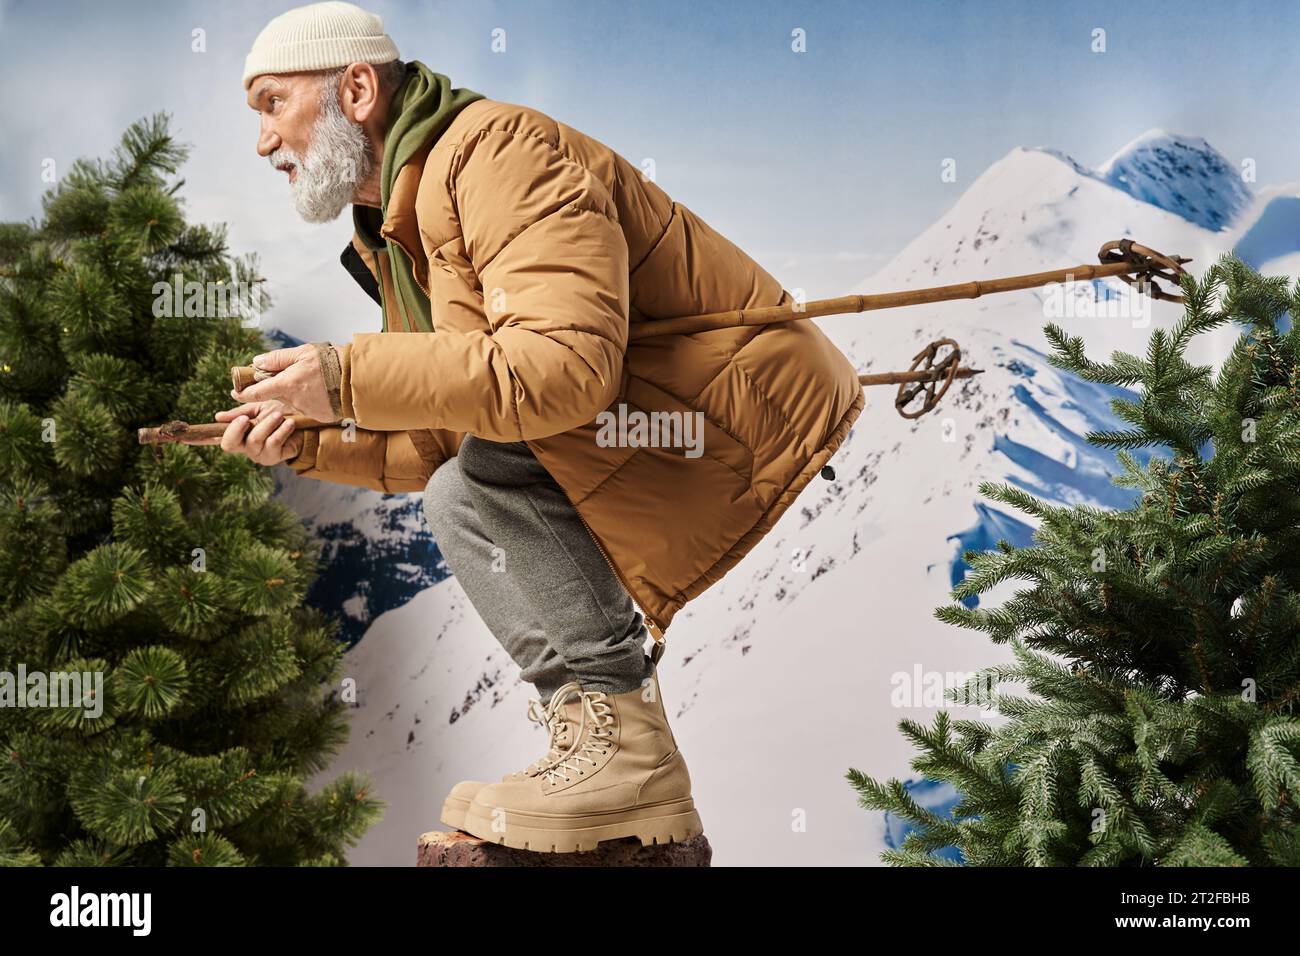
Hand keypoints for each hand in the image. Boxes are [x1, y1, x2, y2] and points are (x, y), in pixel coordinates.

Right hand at [181, 400, 302, 465]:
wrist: (304, 423)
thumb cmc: (279, 413)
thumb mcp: (258, 409)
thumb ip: (240, 412)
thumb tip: (217, 417)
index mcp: (238, 434)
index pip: (214, 438)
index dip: (198, 440)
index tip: (182, 439)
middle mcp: (245, 447)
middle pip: (228, 445)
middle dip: (236, 429)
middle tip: (245, 418)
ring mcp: (259, 454)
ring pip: (254, 441)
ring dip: (266, 424)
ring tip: (278, 415)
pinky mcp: (275, 457)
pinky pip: (273, 444)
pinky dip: (281, 431)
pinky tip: (289, 424)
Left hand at [230, 343, 339, 423]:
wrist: (358, 378)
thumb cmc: (331, 362)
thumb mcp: (302, 352)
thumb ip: (277, 358)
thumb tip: (257, 362)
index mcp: (287, 384)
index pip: (257, 392)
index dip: (243, 394)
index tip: (235, 393)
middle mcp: (294, 400)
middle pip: (276, 396)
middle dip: (276, 387)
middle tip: (288, 376)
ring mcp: (307, 410)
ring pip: (292, 401)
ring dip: (295, 393)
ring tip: (312, 381)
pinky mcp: (319, 416)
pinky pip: (307, 407)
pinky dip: (309, 400)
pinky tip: (320, 390)